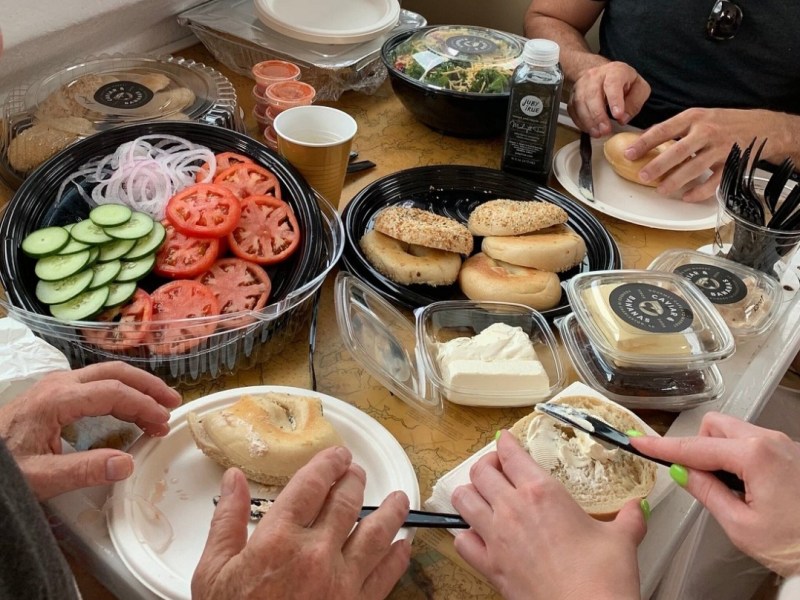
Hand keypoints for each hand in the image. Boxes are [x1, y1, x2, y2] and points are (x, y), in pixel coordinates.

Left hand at [0, 362, 181, 499]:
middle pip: (115, 372)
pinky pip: (96, 383)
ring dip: (137, 387)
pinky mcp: (54, 393)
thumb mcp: (40, 477)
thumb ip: (83, 471)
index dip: (143, 405)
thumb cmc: (4, 469)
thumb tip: (127, 463)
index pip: (113, 392)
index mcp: (57, 399)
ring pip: (107, 374)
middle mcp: (59, 384)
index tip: (163, 423)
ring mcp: (56, 386)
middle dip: (148, 386)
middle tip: (173, 403)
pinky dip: (122, 391)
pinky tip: (131, 408)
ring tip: (160, 405)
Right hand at [192, 446, 411, 599]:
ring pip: (376, 534)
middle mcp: (315, 553)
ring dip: (390, 512)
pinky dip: (397, 558)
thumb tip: (234, 479)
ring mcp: (341, 581)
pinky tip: (403, 546)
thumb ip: (226, 521)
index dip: (327, 464)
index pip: (311, 485)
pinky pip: (386, 576)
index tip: (336, 455)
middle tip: (356, 471)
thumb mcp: (213, 571)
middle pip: (346, 502)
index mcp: (278, 539)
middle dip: (354, 480)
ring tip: (398, 499)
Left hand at [451, 432, 645, 599]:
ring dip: (470, 492)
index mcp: (542, 492)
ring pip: (463, 499)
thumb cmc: (602, 578)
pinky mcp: (489, 566)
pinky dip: (465, 533)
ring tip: (482, 494)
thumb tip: (636, 509)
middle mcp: (512, 509)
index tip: (505, 440)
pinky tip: (477, 533)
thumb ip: (628, 518)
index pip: (510, 453)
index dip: (505, 442)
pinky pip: (461, 541)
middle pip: (480, 471)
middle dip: (486, 464)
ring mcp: (496, 538)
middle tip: (498, 468)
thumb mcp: (622, 540)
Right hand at [569, 61, 650, 135]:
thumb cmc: (623, 82)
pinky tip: (589, 129)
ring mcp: (582, 85)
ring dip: (588, 121)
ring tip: (597, 133)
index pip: (612, 84)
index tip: (617, 115)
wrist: (604, 75)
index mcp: (615, 71)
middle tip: (605, 130)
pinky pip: (573, 109)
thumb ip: (635, 103)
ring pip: (580, 102)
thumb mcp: (639, 89)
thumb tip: (623, 118)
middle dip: (598, 115)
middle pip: (592, 94)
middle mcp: (595, 75)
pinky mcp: (573, 95)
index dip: (614, 100)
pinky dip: (580, 122)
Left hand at [623, 107, 772, 201]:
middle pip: (677, 151)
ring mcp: (720, 148)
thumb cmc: (725, 122)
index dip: (644, 143)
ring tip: (661, 190)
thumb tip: (645, 140)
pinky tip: (687, 196)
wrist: (763, 127)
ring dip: (675, 181)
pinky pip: (714, 181)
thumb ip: (675, 128)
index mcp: (694, 118)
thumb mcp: (700, 117)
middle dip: (658, 166)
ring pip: (694, 168)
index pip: (664, 130)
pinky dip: (699, 191)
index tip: (629, 153)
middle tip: (643, 176)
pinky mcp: (732, 164)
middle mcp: (706, 132)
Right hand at [631, 412, 799, 576]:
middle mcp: (771, 441)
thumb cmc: (796, 545)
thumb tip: (683, 473)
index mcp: (755, 455)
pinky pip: (754, 443)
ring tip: (732, 490)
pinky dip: (740, 458)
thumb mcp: (740, 525)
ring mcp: (784, 445)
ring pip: (734, 432)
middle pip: (715, 426)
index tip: (640, 442)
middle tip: (699, 478)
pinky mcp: (792, 454)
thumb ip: (706, 492)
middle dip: (699, 446)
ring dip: (721, 453)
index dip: (663, 447)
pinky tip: (749, 488)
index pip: (695, 447)